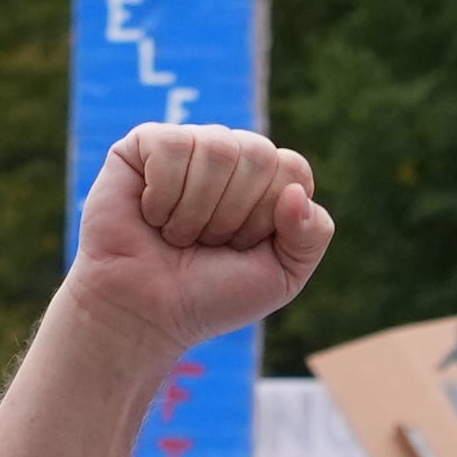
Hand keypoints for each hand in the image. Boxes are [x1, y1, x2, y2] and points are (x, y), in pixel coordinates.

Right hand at [67, 125, 335, 358]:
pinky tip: (151, 214)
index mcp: (267, 182)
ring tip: (177, 233)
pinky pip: (173, 146)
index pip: (292, 169)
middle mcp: (231, 157)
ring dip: (197, 209)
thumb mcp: (283, 276)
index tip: (241, 246)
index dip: (268, 215)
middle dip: (234, 214)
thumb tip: (296, 192)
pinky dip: (163, 194)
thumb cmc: (211, 294)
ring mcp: (190, 147)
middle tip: (207, 242)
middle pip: (259, 154)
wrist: (145, 312)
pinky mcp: (145, 144)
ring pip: (218, 148)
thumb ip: (312, 235)